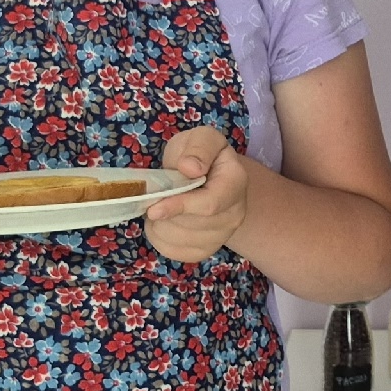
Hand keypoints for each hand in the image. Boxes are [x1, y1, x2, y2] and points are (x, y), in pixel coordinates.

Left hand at [144, 127, 248, 264]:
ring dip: (159, 224)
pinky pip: (175, 252)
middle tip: (155, 196)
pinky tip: (163, 221)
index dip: (180, 207)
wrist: (210, 176)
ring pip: (180, 240)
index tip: (154, 208)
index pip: (209, 204)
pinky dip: (159, 237)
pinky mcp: (206, 250)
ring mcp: (222, 235)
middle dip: (164, 213)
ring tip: (161, 205)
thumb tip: (189, 168)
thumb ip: (198, 147)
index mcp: (236, 182)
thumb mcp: (201, 138)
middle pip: (191, 225)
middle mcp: (236, 213)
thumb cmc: (201, 154)